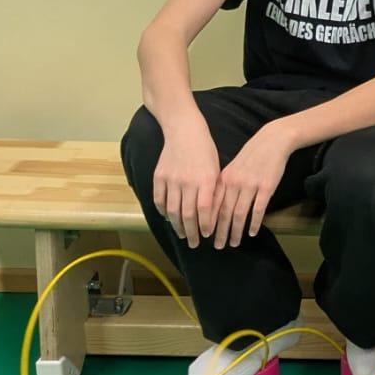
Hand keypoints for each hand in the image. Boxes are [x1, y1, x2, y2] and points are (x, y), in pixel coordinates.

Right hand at [153, 121, 221, 246]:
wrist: (184, 131)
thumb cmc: (205, 151)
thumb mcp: (216, 170)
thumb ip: (214, 191)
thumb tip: (213, 216)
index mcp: (205, 179)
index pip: (204, 209)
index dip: (205, 225)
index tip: (207, 234)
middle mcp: (187, 181)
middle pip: (187, 214)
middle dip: (191, 232)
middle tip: (194, 243)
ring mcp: (171, 179)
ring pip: (172, 210)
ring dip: (177, 226)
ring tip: (182, 234)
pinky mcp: (159, 177)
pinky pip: (160, 200)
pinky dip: (164, 212)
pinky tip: (169, 219)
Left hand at [214, 121, 294, 249]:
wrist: (272, 141)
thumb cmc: (252, 156)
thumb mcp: (233, 168)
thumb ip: (224, 186)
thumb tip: (215, 206)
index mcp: (224, 178)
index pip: (212, 204)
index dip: (208, 221)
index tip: (205, 235)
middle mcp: (234, 183)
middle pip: (224, 212)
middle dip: (219, 231)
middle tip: (218, 246)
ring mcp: (250, 185)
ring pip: (239, 214)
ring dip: (235, 231)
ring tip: (234, 243)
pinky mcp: (266, 187)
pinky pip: (258, 210)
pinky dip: (254, 223)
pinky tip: (252, 232)